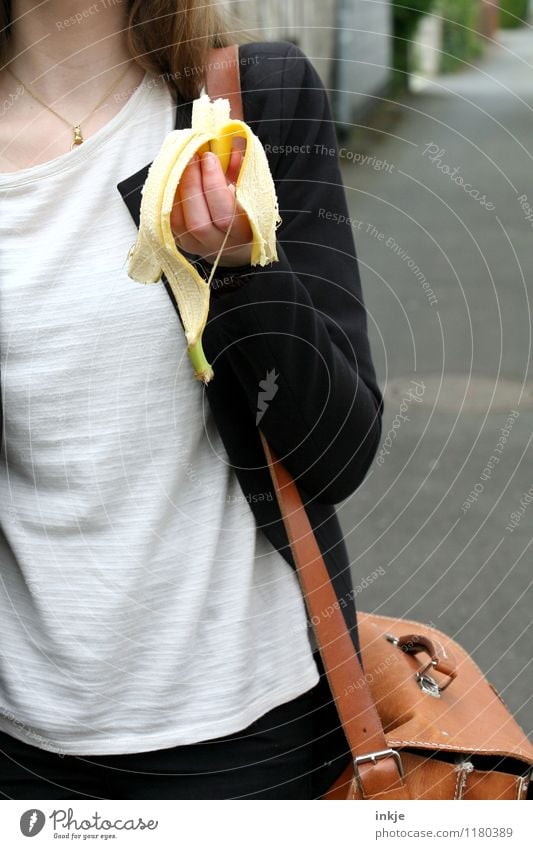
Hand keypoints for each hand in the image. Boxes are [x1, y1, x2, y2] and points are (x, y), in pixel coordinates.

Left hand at [170, 139, 252, 267]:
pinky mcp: (179, 242)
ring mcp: (196, 246)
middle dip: (191, 184)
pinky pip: (167, 219)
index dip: (213, 184)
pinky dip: (167, 195)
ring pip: (179, 222)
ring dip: (177, 188)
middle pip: (198, 223)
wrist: (233, 240)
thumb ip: (240, 170)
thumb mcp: (248, 189)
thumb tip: (230, 149)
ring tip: (181, 163)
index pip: (224, 214)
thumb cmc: (244, 209)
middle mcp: (218, 245)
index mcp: (242, 233)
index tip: (209, 157)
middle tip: (191, 156)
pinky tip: (172, 175)